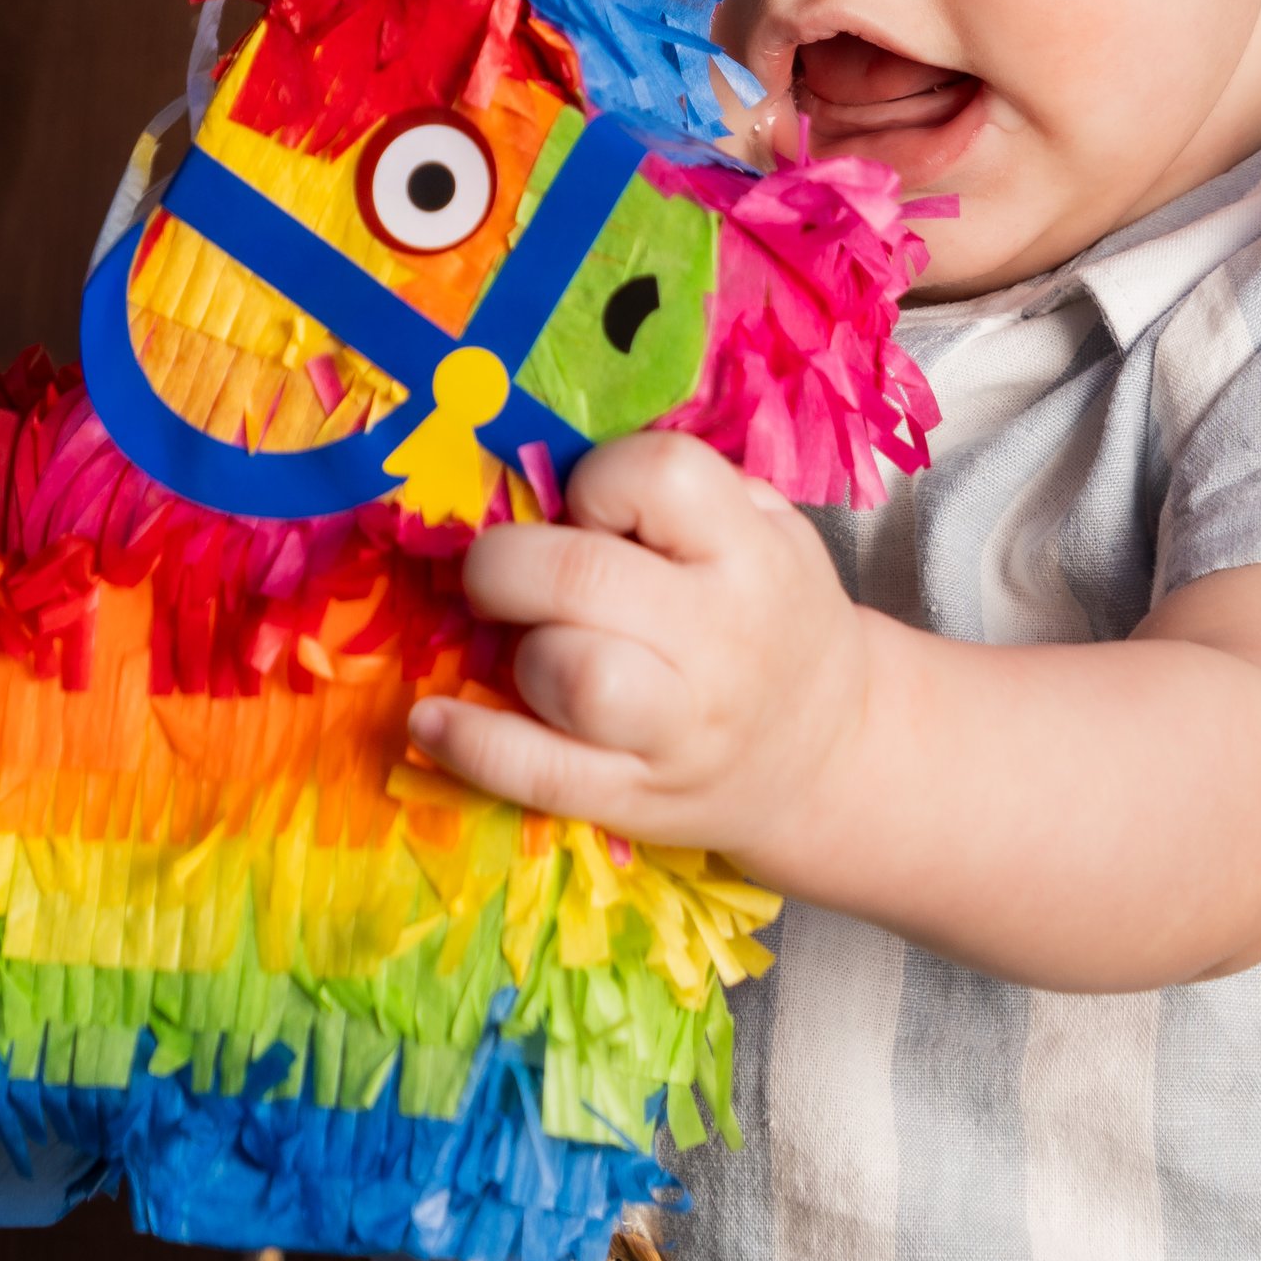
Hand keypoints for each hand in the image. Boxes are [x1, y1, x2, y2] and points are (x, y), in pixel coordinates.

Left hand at [410, 431, 874, 869]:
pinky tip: (431, 720)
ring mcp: (679, 728)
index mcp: (752, 553)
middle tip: (501, 572)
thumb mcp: (765, 531)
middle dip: (508, 562)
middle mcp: (721, 638)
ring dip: (515, 653)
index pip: (658, 477)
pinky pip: (537, 774)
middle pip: (583, 578)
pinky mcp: (637, 797)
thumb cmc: (771, 617)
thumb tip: (544, 463)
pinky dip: (468, 745)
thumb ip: (678, 494)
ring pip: (570, 678)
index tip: (584, 508)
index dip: (598, 480)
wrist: (829, 752)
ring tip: (516, 646)